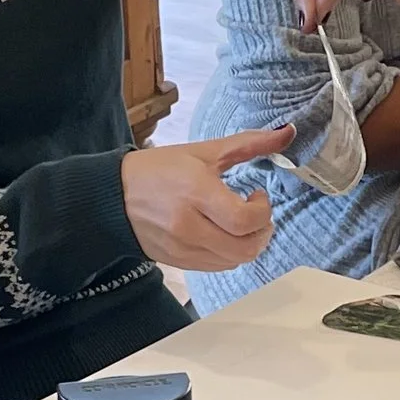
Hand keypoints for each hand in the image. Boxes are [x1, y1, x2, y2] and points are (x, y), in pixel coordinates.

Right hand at [121, 130, 289, 271]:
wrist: (113, 197)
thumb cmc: (158, 170)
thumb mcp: (203, 151)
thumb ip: (249, 143)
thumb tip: (287, 132)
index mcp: (195, 192)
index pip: (244, 220)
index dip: (263, 211)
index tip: (258, 194)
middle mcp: (189, 225)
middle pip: (245, 247)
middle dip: (263, 232)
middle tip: (258, 214)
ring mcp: (183, 248)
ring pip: (235, 261)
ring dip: (249, 243)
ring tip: (242, 223)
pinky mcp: (180, 262)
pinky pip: (219, 267)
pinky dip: (231, 253)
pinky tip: (225, 234)